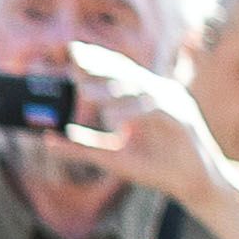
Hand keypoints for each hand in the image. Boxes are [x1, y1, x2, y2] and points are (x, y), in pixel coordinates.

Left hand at [52, 39, 234, 210]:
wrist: (191, 186)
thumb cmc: (155, 168)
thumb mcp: (111, 157)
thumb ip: (81, 146)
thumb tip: (47, 139)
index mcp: (141, 98)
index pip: (116, 73)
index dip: (95, 61)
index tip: (70, 52)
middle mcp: (157, 94)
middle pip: (126, 73)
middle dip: (100, 65)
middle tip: (74, 58)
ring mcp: (172, 104)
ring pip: (139, 88)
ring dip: (112, 90)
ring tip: (85, 93)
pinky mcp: (183, 119)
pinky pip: (156, 109)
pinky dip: (134, 112)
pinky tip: (114, 119)